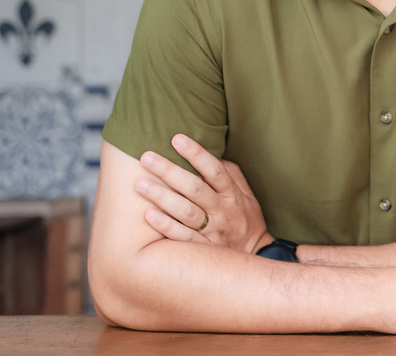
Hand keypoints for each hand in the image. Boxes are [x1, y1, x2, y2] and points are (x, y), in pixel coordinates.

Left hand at [135, 134, 272, 254]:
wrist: (255, 256)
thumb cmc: (247, 221)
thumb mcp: (247, 196)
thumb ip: (232, 175)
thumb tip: (215, 154)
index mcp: (232, 195)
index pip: (215, 170)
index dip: (197, 154)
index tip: (177, 138)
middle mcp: (222, 211)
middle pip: (195, 188)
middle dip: (170, 171)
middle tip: (146, 157)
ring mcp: (213, 231)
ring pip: (186, 212)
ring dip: (162, 197)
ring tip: (140, 184)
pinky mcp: (204, 249)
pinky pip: (183, 237)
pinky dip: (166, 226)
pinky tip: (148, 215)